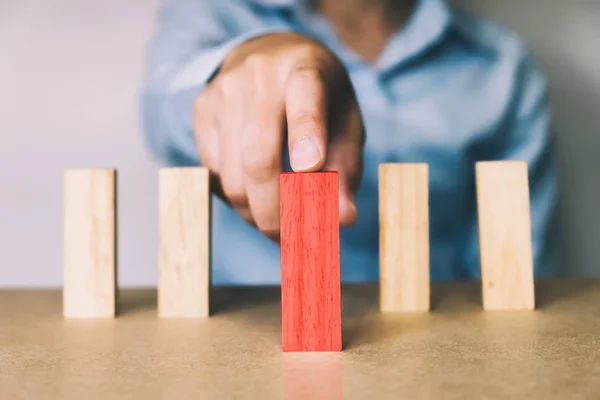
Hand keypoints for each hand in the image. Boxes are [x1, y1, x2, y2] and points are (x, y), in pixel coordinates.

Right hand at [193, 32, 364, 239]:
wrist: (269, 56)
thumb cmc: (320, 99)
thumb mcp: (345, 123)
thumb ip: (344, 168)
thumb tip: (343, 219)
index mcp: (306, 70)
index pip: (305, 101)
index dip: (306, 135)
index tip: (310, 169)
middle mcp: (260, 76)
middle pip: (260, 159)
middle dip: (276, 213)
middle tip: (293, 241)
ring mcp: (224, 91)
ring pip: (232, 176)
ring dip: (255, 214)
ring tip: (278, 224)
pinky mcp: (202, 109)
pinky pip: (214, 173)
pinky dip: (236, 199)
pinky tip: (256, 198)